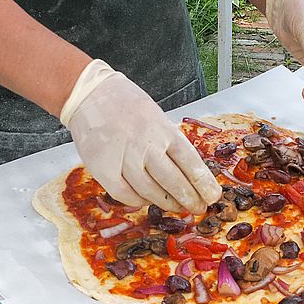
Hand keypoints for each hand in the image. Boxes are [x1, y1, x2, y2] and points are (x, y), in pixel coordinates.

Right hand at [60, 60, 220, 213]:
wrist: (90, 95)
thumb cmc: (127, 105)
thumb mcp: (157, 116)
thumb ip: (169, 142)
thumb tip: (190, 172)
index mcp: (163, 130)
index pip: (190, 163)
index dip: (204, 184)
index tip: (213, 196)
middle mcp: (146, 145)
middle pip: (174, 182)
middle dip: (190, 199)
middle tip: (198, 208)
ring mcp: (124, 159)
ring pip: (152, 192)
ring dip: (167, 203)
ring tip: (175, 206)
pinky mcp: (104, 170)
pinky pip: (126, 196)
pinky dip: (139, 201)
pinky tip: (146, 199)